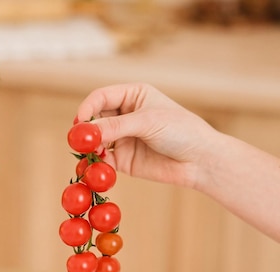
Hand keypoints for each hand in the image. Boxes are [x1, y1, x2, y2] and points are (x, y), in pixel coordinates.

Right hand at [75, 82, 216, 188]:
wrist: (199, 160)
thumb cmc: (180, 131)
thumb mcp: (147, 122)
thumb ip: (116, 126)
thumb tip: (86, 130)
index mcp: (132, 96)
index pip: (101, 97)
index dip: (88, 107)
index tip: (81, 121)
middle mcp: (125, 116)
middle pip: (95, 119)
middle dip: (86, 130)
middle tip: (81, 141)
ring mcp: (123, 139)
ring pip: (97, 141)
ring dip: (90, 148)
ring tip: (91, 155)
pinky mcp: (124, 160)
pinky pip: (104, 161)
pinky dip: (97, 164)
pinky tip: (97, 168)